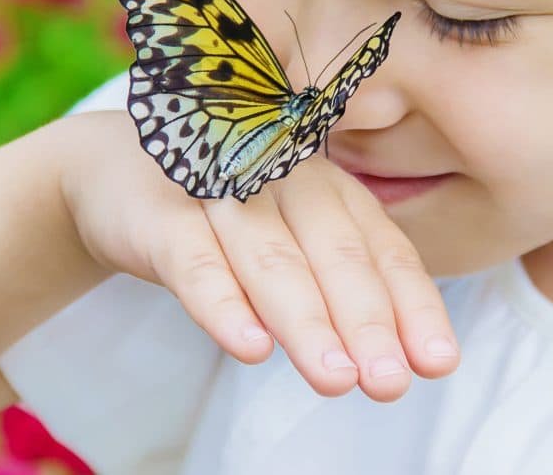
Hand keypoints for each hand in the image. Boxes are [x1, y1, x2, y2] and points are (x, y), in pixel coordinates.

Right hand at [55, 109, 459, 401]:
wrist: (113, 170)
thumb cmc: (228, 216)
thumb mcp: (294, 240)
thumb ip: (342, 285)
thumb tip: (406, 357)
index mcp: (330, 187)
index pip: (383, 248)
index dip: (413, 305)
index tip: (438, 362)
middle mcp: (285, 179)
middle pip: (335, 255)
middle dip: (367, 322)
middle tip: (390, 382)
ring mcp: (221, 191)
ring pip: (272, 262)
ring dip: (307, 321)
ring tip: (337, 379)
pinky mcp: (160, 214)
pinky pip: (195, 263)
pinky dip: (224, 305)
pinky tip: (251, 347)